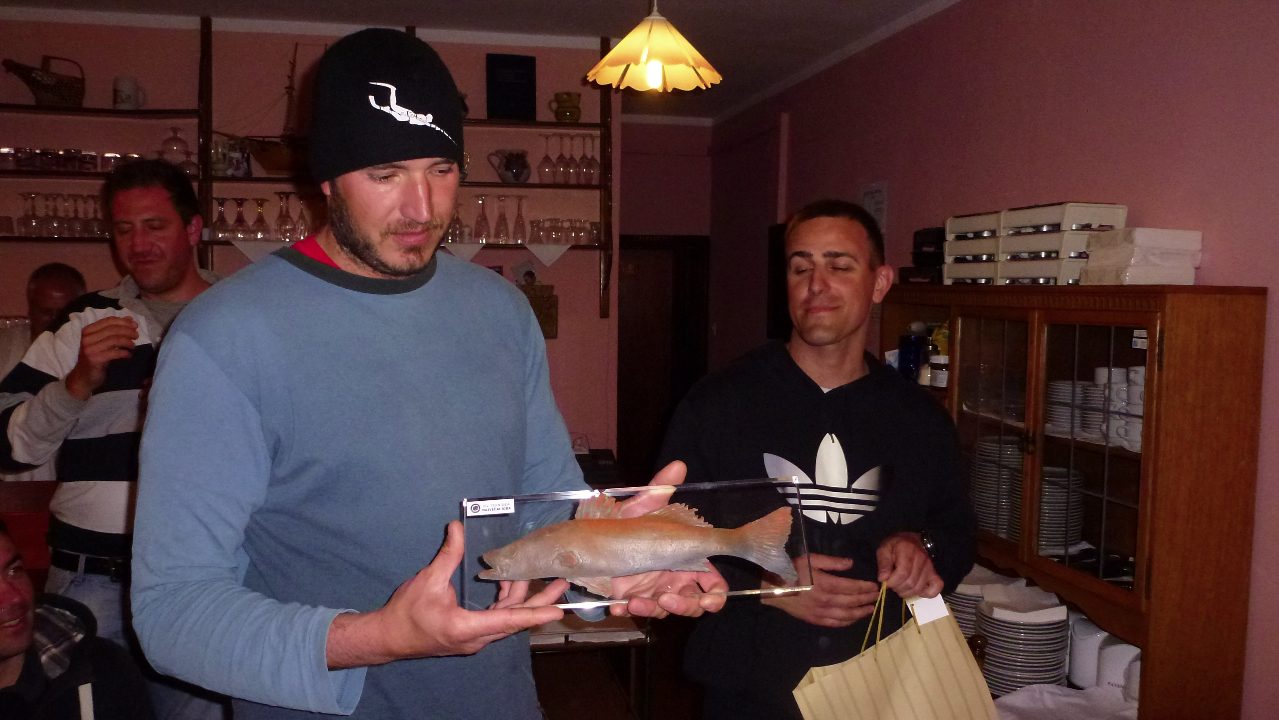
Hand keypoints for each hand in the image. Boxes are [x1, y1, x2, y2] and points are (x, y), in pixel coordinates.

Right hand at [65, 316, 138, 399]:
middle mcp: (87, 338)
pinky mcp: (95, 359)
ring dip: (128, 342)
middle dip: (128, 331)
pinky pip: (114, 353)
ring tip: (133, 346)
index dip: (123, 321)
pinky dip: (125, 353)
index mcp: (87, 331)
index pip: (108, 321)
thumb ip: (114, 330)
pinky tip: (129, 355)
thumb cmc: (95, 357)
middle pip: (112, 329)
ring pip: (114, 340)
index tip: (135, 325)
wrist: (83, 377)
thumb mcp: (102, 341)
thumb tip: (130, 319)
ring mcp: (90, 349)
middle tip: (136, 336)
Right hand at [326, 521, 563, 668]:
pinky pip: (496, 620)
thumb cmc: (406, 612)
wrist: (388, 637)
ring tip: (539, 578)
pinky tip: (506, 584)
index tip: (558, 609)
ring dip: (521, 599)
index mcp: (467, 627)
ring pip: (506, 619)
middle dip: (539, 601)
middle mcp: (476, 638)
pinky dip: (505, 603)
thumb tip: (457, 527)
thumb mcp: (427, 581)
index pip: (509, 620)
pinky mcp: (471, 635)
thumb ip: (447, 555)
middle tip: (561, 583)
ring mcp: (474, 639)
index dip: (534, 613)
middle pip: (514, 619)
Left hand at [608, 461, 727, 618]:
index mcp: (685, 558)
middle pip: (694, 604)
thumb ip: (658, 489)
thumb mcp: (640, 506)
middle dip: (684, 606)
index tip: (707, 600)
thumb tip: (678, 465)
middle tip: (664, 599)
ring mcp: (653, 591)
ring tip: (634, 601)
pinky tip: (617, 606)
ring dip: (653, 609)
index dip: (715, 596)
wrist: (590, 539)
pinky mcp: (632, 599)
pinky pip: (638, 612)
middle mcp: (674, 578)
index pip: (713, 583)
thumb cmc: (624, 522)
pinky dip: (629, 611)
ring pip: (666, 612)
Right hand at [762, 553, 879, 627]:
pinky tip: (854, 619)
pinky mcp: (815, 620)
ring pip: (846, 615)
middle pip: (852, 601)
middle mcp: (826, 600)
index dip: (865, 587)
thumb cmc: (792, 570)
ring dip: (860, 613)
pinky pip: (835, 623)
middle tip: (877, 597)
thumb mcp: (811, 559)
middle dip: (866, 599)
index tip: (875, 586)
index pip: (852, 587)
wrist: (773, 587)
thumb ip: (832, 562)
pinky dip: (847, 622)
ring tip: (870, 609)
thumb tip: (851, 564)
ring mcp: (821, 612)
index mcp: (826, 584)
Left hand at [876, 532, 941, 598]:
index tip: (885, 582)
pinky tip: (916, 590)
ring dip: (907, 592)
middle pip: (910, 582)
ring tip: (900, 588)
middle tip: (892, 585)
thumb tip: (883, 578)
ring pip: (919, 588)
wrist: (913, 540)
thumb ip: (883, 563)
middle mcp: (921, 559)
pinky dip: (926, 593)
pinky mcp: (935, 573)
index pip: (902, 573)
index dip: (892, 582)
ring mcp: (930, 567)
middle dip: (898, 588)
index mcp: (907, 550)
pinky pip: (936, 587)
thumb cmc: (897, 545)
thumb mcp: (884, 549)